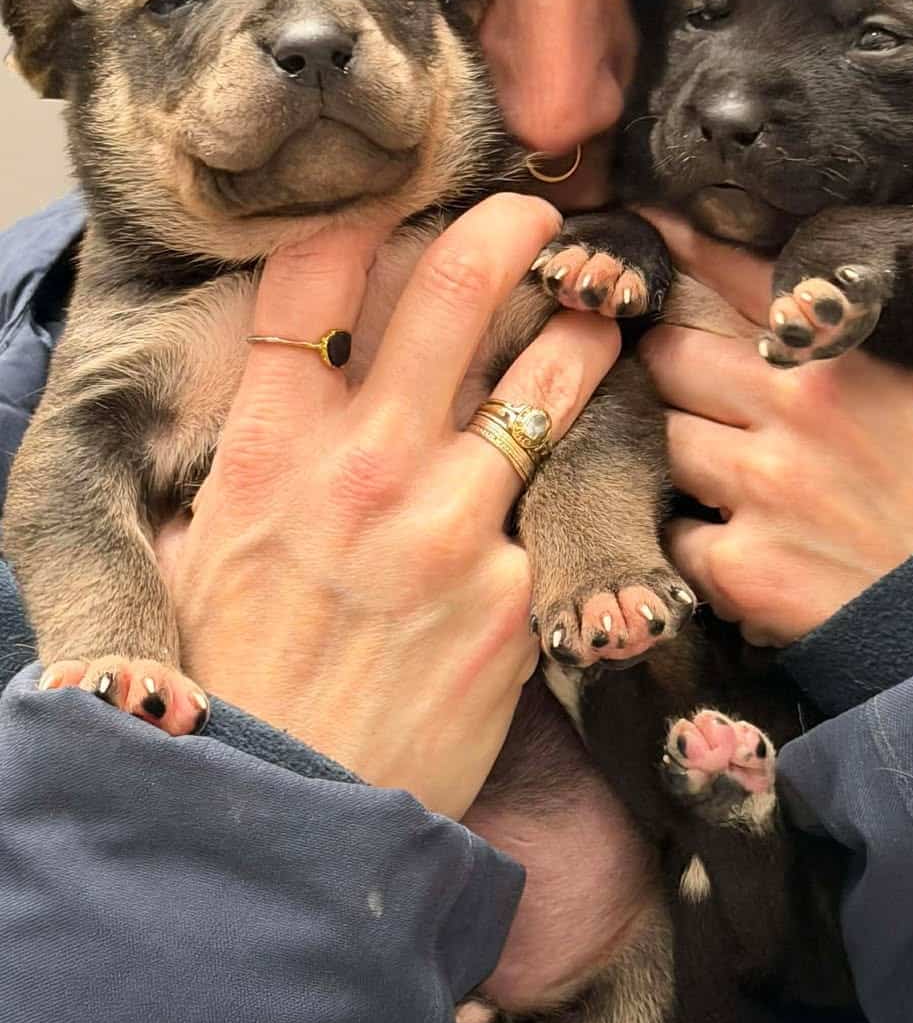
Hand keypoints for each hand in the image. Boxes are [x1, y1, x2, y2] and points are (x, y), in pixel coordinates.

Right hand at [155, 194, 620, 809]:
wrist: (287, 818)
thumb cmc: (232, 683)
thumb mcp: (201, 549)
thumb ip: (257, 460)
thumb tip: (297, 396)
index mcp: (269, 450)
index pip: (314, 283)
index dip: (360, 223)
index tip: (397, 204)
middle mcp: (364, 466)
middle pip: (453, 292)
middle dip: (506, 231)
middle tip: (536, 215)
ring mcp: (452, 524)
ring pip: (545, 383)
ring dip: (581, 334)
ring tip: (601, 314)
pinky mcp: (516, 590)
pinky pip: (547, 511)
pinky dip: (553, 495)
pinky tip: (569, 491)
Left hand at [638, 211, 912, 645]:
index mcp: (842, 341)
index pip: (725, 263)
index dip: (679, 243)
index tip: (649, 230)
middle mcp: (788, 404)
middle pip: (669, 350)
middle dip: (669, 354)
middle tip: (679, 366)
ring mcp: (759, 487)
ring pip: (661, 433)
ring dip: (675, 438)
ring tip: (705, 450)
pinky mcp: (745, 567)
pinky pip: (676, 530)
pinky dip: (688, 530)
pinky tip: (722, 531)